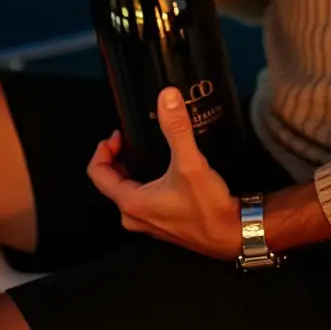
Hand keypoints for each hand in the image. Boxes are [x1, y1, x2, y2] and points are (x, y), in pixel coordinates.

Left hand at [87, 87, 240, 260]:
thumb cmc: (207, 205)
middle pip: (110, 182)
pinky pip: (141, 198)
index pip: (97, 174)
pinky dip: (142, 180)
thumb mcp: (191, 163)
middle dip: (116, 157)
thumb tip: (166, 95)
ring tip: (143, 149)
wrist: (233, 234)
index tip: (119, 133)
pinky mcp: (163, 223)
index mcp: (131, 203)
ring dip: (130, 169)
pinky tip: (160, 168)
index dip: (103, 150)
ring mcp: (148, 223)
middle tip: (130, 138)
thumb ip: (177, 129)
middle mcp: (133, 217)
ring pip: (126, 191)